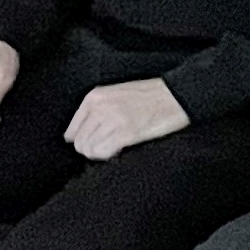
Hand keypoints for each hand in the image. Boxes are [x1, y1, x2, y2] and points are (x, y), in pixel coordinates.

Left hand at [66, 77, 188, 160]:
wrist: (176, 95)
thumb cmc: (150, 95)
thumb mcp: (116, 94)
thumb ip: (96, 109)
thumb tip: (78, 134)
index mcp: (95, 97)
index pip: (72, 130)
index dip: (82, 140)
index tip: (93, 143)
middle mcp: (100, 108)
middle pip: (80, 142)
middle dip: (91, 149)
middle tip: (106, 147)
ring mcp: (112, 120)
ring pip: (89, 149)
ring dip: (100, 153)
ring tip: (114, 148)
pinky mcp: (126, 133)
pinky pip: (104, 152)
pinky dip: (109, 155)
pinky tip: (120, 149)